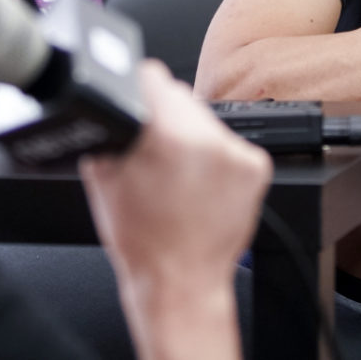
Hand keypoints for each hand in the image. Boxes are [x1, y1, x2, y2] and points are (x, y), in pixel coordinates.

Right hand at [80, 61, 270, 354]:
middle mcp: (206, 138)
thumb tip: (115, 99)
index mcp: (167, 134)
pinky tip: (200, 183)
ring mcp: (236, 153)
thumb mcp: (103, 177)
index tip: (138, 101)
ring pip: (205, 119)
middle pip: (180, 97)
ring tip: (177, 173)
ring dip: (191, 136)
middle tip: (154, 151)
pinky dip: (215, 157)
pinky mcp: (256, 167)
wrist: (179, 283)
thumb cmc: (143, 241)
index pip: (153, 77)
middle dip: (165, 118)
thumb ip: (110, 128)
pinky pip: (229, 143)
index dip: (139, 90)